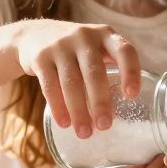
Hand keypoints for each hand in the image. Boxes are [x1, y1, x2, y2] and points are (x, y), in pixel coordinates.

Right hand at [10, 20, 139, 137]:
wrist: (34, 34)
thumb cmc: (77, 50)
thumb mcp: (96, 48)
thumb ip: (111, 69)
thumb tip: (125, 112)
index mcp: (105, 35)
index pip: (124, 51)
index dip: (131, 72)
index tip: (132, 96)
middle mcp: (84, 36)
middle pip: (95, 72)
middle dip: (100, 101)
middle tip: (104, 126)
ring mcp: (60, 45)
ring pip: (71, 81)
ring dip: (78, 110)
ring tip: (84, 133)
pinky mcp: (40, 57)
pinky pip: (50, 85)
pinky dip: (58, 107)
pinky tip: (64, 123)